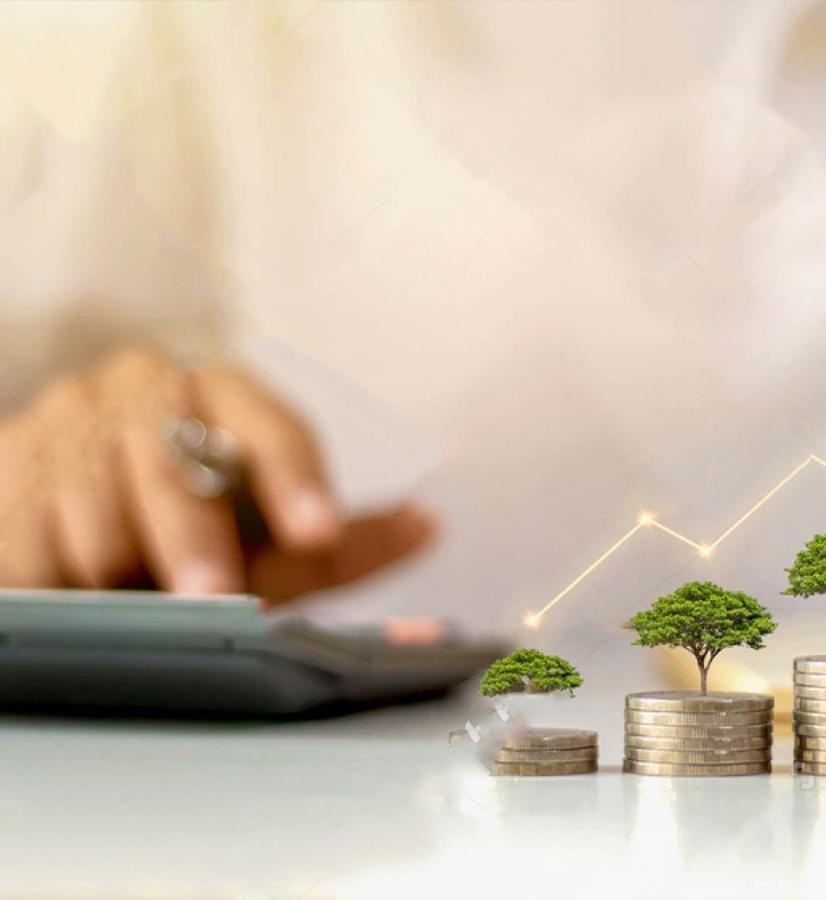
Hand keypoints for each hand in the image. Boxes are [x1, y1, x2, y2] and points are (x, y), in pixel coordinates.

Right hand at [0, 347, 432, 603]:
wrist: (66, 496)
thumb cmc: (189, 522)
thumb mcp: (267, 538)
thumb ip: (342, 544)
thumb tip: (425, 528)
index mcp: (226, 395)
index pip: (274, 430)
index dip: (297, 483)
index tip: (317, 533)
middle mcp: (146, 389)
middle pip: (174, 462)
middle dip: (195, 538)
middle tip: (216, 595)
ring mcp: (68, 417)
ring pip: (94, 502)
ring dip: (118, 566)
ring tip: (130, 600)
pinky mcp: (7, 459)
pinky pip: (27, 530)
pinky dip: (53, 576)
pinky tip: (71, 596)